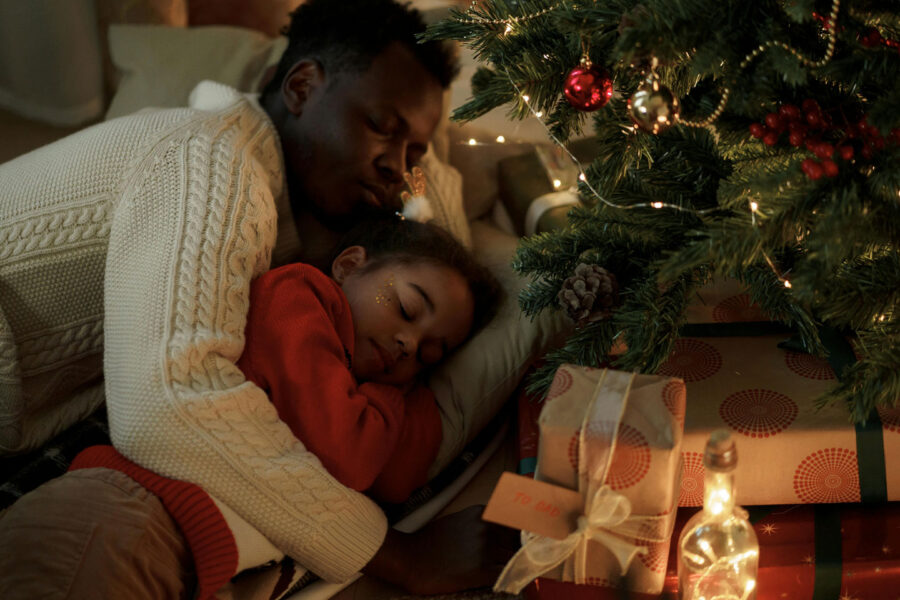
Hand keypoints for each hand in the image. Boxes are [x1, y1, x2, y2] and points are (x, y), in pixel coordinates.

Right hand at [363, 505, 519, 594]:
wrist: (409, 558)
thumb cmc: (430, 541)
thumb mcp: (458, 521)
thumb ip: (480, 523)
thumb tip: (499, 532)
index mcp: (481, 514)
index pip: (516, 520)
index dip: (527, 530)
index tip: (536, 537)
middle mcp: (486, 528)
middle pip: (519, 540)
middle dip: (525, 549)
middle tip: (533, 557)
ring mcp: (484, 548)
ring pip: (515, 557)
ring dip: (520, 566)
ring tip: (525, 572)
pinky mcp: (480, 570)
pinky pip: (506, 575)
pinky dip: (512, 579)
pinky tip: (513, 583)